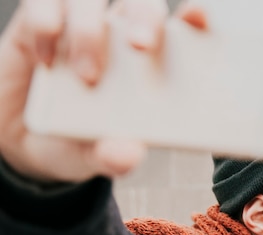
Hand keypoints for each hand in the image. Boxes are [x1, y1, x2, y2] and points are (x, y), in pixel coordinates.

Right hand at [0, 0, 208, 182]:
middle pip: (140, 4)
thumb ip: (114, 156)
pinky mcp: (40, 21)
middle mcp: (120, 36)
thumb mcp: (98, 156)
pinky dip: (46, 24)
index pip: (182, 30)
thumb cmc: (80, 143)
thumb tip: (129, 154)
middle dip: (144, 17)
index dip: (195, 17)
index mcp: (152, 66)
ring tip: (87, 76)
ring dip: (90, 31)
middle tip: (140, 47)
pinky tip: (46, 60)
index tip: (201, 19)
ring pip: (90, 0)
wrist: (26, 142)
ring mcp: (81, 24)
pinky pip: (43, 3)